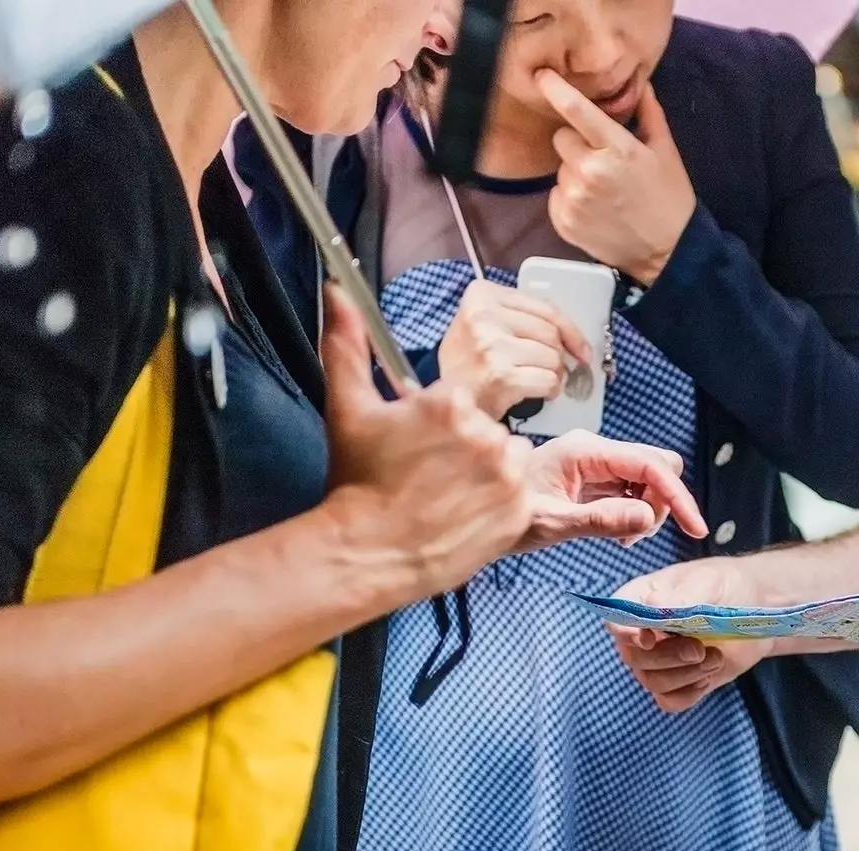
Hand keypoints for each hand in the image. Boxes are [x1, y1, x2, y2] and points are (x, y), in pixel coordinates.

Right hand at [319, 284, 533, 599]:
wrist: (369, 552)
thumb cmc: (358, 482)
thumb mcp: (349, 408)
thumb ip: (347, 345)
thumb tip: (337, 292)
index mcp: (450, 402)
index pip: (464, 402)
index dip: (443, 427)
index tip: (422, 449)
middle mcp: (484, 433)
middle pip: (489, 429)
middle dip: (467, 448)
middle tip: (432, 476)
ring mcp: (505, 474)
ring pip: (509, 458)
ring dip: (490, 473)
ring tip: (451, 496)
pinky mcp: (518, 511)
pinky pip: (521, 494)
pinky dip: (501, 503)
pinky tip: (467, 513)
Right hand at [438, 278, 593, 418]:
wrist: (445, 402)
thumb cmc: (471, 364)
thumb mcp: (486, 325)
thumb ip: (524, 318)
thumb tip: (574, 336)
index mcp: (481, 295)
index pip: (545, 307)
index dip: (571, 329)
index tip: (581, 347)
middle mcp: (483, 316)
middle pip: (551, 333)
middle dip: (558, 354)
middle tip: (550, 368)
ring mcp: (491, 345)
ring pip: (553, 357)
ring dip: (554, 373)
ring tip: (534, 379)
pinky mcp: (500, 375)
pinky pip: (548, 380)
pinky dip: (550, 389)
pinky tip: (535, 392)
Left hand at [519, 429, 707, 551]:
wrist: (478, 510)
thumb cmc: (506, 517)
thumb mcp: (552, 525)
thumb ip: (600, 520)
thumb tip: (647, 518)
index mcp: (584, 451)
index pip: (648, 464)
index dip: (676, 496)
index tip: (695, 528)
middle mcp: (594, 448)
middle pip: (656, 464)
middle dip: (661, 501)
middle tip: (636, 535)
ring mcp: (595, 460)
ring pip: (647, 477)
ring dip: (648, 508)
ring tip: (622, 536)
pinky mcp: (594, 474)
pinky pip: (631, 487)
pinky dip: (635, 509)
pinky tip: (618, 529)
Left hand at [537, 69, 696, 286]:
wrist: (666, 253)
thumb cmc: (669, 199)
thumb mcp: (666, 153)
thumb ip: (649, 115)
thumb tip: (640, 85)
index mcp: (618, 150)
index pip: (577, 111)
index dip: (557, 90)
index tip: (542, 77)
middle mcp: (591, 172)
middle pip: (562, 138)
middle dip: (578, 143)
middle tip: (603, 161)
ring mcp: (575, 199)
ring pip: (560, 168)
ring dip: (576, 173)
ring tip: (603, 191)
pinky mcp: (564, 221)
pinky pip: (556, 195)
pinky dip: (570, 198)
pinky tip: (594, 208)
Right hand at [609, 558, 772, 712]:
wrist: (757, 607)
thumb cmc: (727, 585)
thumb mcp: (709, 581)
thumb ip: (683, 596)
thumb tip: (654, 606)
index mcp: (640, 599)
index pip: (615, 620)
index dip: (627, 633)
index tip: (651, 639)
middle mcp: (642, 632)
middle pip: (634, 657)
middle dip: (668, 657)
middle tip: (699, 649)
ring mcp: (658, 660)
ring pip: (653, 682)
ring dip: (686, 675)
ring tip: (715, 658)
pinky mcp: (678, 681)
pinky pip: (669, 701)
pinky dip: (689, 693)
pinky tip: (708, 676)